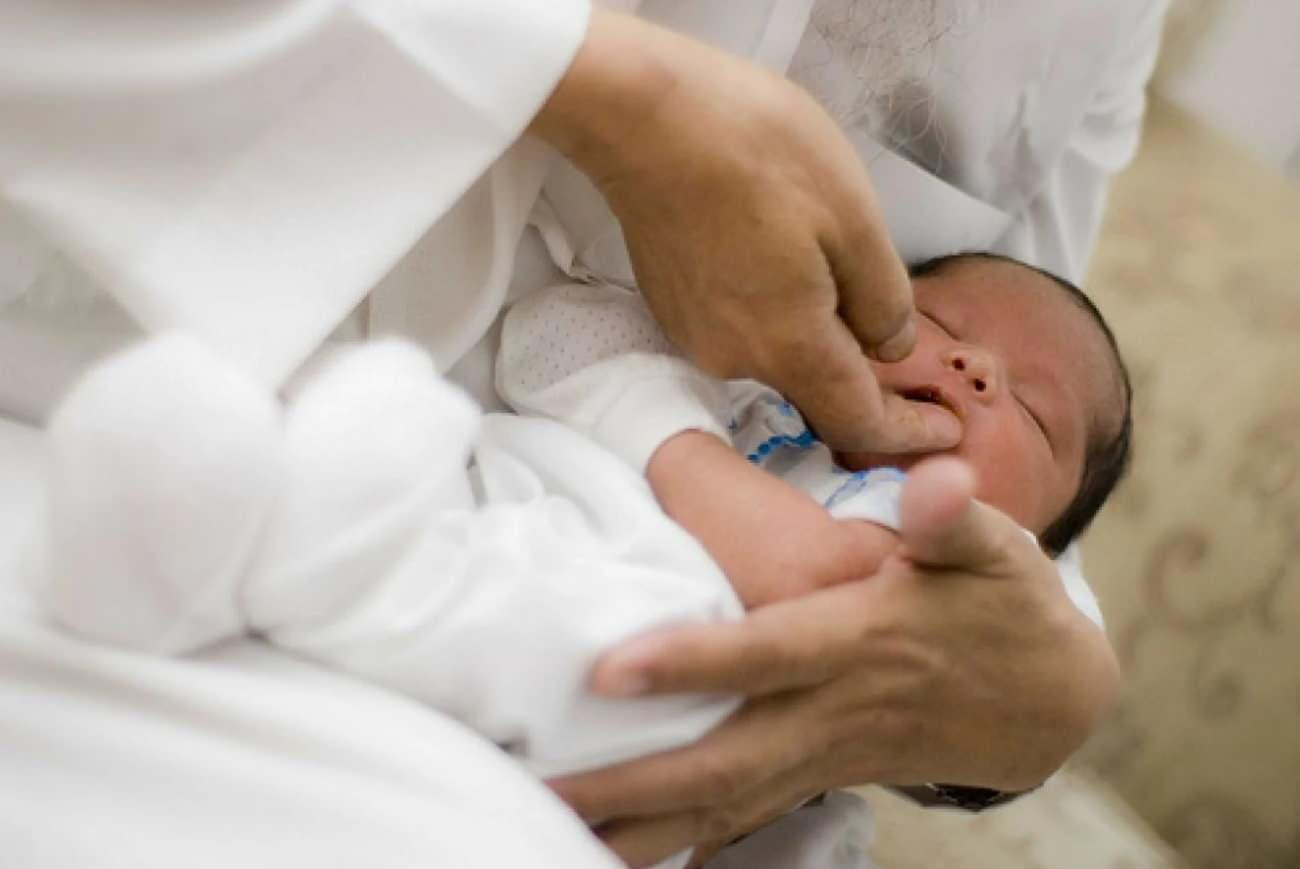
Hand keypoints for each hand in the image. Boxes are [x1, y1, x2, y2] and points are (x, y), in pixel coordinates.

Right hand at [530, 9, 961, 452]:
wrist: (644, 115)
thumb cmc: (759, 153)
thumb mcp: (853, 218)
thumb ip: (882, 300)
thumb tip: (890, 350)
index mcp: (790, 346)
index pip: (857, 423)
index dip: (907, 434)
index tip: (949, 428)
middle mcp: (736, 359)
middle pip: (816, 390)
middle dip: (866, 378)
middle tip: (907, 345)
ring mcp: (696, 335)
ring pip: (777, 354)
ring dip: (817, 334)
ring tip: (839, 276)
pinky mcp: (672, 305)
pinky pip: (742, 328)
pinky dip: (777, 314)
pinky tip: (784, 262)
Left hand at [548, 459, 1119, 865]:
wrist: (1046, 700)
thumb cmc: (1004, 609)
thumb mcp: (997, 551)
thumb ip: (954, 518)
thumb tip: (933, 480)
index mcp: (860, 643)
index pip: (766, 655)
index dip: (691, 663)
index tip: (609, 671)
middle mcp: (833, 711)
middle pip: (722, 759)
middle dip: (630, 781)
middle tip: (539, 787)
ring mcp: (824, 754)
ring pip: (723, 804)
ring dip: (639, 825)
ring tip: (551, 827)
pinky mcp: (820, 774)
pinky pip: (739, 818)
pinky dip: (678, 839)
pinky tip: (617, 849)